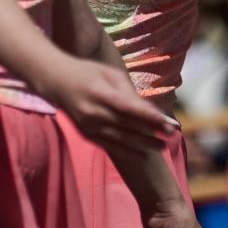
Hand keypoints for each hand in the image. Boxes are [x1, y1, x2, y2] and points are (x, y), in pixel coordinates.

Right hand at [43, 59, 172, 155]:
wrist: (55, 81)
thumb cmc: (87, 72)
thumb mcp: (109, 73)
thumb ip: (127, 91)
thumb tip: (148, 109)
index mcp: (100, 93)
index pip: (129, 108)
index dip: (149, 117)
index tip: (167, 122)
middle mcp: (93, 112)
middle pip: (127, 126)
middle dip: (151, 132)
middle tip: (171, 136)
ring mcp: (88, 126)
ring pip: (119, 139)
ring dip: (142, 145)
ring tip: (161, 147)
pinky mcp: (86, 135)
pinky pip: (109, 146)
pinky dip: (126, 152)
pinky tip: (141, 155)